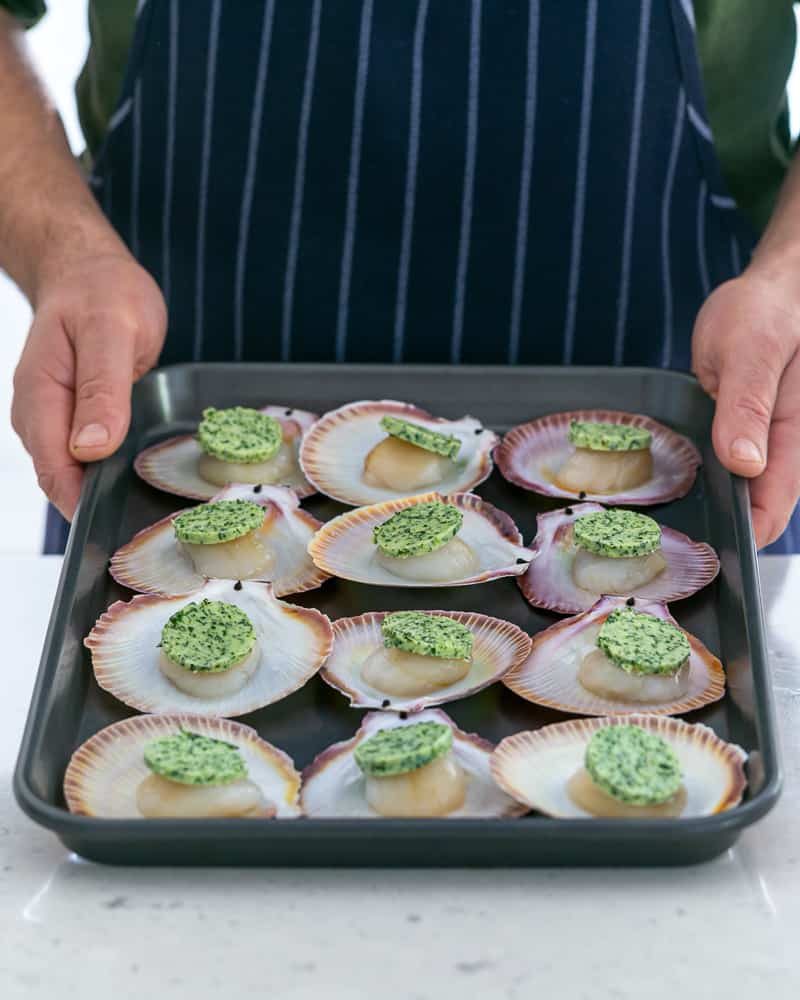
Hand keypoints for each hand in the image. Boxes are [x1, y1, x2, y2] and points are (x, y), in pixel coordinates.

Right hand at [11, 251, 166, 519]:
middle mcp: (39, 413)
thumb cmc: (102, 292)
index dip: (85, 504)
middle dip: (96, 505)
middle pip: (60, 480)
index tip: (121, 526)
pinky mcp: (71, 416)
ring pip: (71, 471)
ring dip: (102, 490)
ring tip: (146, 506)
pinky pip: (83, 456)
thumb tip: (90, 448)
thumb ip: (103, 390)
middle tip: (147, 523)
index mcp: (41, 396)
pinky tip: (135, 476)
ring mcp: (52, 417)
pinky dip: (106, 470)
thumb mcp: (113, 332)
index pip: (55, 470)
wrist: (89, 270)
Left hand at [692, 267, 799, 547]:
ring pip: (748, 490)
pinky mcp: (751, 430)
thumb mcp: (750, 350)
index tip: (708, 557)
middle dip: (728, 530)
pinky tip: (687, 487)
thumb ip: (747, 406)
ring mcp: (770, 440)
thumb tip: (745, 465)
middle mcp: (788, 444)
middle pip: (763, 507)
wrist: (773, 287)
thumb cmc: (766, 311)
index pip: (775, 506)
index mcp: (796, 432)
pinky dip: (716, 480)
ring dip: (720, 507)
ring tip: (676, 529)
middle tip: (675, 551)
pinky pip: (736, 467)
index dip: (746, 537)